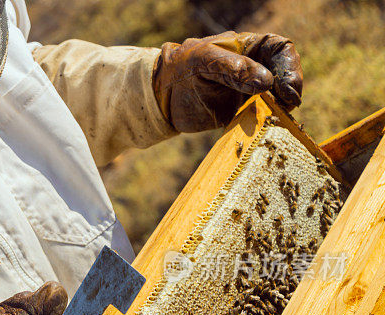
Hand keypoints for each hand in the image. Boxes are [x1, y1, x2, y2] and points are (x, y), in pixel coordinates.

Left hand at [153, 31, 302, 132]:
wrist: (161, 96)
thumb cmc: (181, 69)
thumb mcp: (203, 62)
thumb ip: (232, 68)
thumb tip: (266, 81)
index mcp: (248, 48)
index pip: (280, 49)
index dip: (289, 67)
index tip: (287, 89)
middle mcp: (255, 68)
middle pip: (284, 75)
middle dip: (290, 90)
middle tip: (287, 106)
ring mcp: (250, 92)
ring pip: (277, 98)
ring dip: (281, 109)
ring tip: (279, 118)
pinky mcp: (242, 113)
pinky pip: (262, 118)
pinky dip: (266, 124)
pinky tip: (265, 129)